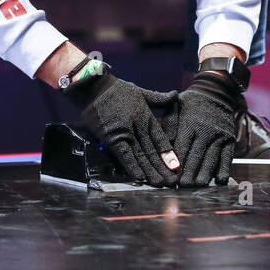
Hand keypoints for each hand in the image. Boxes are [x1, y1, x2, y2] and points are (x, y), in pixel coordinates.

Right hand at [64, 72, 180, 185]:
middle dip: (162, 167)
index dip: (168, 153)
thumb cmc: (117, 89)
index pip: (160, 137)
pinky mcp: (111, 137)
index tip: (176, 165)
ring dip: (150, 171)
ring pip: (140, 155)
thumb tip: (176, 95)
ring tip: (160, 183)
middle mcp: (137, 125)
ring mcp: (124, 132)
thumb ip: (159, 98)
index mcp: (145, 115)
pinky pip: (123, 154)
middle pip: (152, 150)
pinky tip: (140, 177)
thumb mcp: (141, 92)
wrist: (93, 87)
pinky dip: (132, 166)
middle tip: (172, 180)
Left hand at [172, 72, 243, 185]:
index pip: (182, 149)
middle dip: (189, 174)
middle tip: (183, 187)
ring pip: (211, 159)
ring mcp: (219, 135)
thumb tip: (158, 142)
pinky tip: (219, 180)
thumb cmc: (189, 104)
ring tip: (198, 186)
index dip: (177, 165)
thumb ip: (167, 124)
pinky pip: (227, 157)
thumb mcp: (175, 107)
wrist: (216, 93)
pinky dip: (224, 169)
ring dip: (204, 174)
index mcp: (190, 124)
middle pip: (196, 157)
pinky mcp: (230, 139)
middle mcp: (206, 131)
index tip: (171, 178)